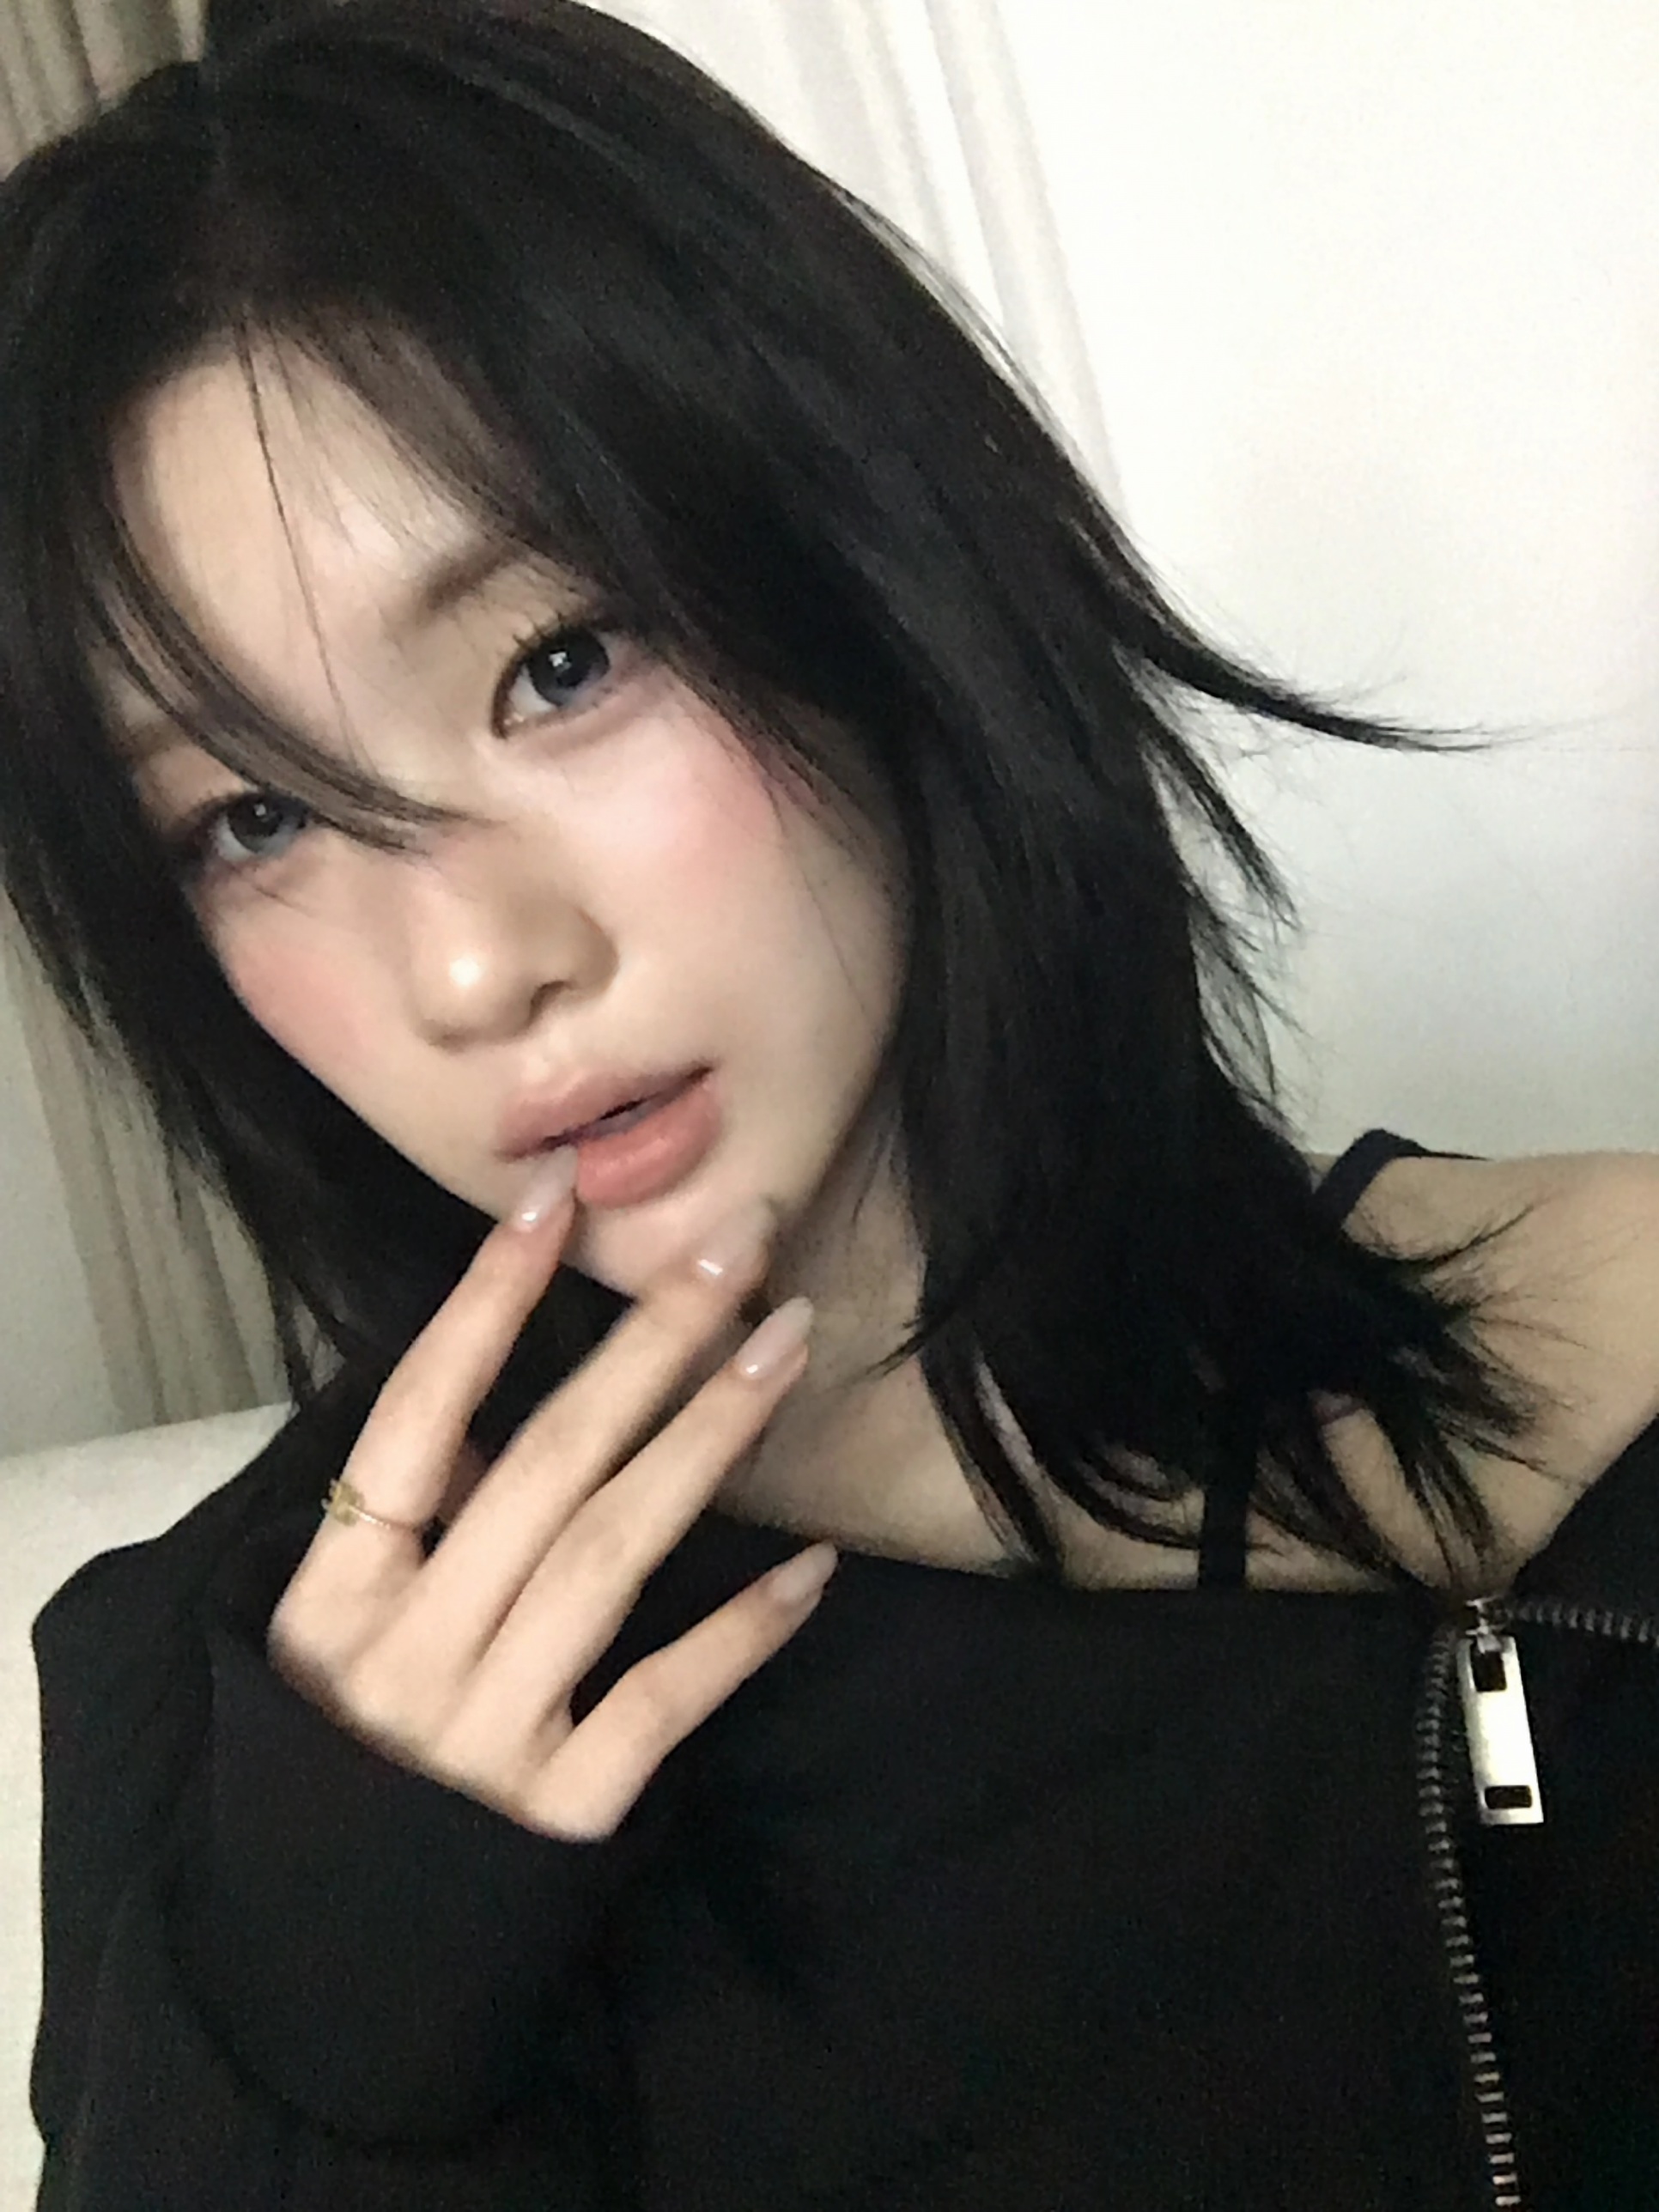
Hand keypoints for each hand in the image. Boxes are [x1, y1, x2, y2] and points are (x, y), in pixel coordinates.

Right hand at [267, 1155, 834, 1838]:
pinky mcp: (563, 1813)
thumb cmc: (342, 1768)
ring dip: (708, 1439)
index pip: (414, 1418)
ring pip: (612, 1554)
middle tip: (740, 1244)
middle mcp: (407, 1650)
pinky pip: (664, 1699)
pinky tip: (812, 1566)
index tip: (556, 1201)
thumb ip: (405, 1526)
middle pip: (545, 1464)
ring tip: (786, 1344)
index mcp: (335, 1594)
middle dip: (648, 1343)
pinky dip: (739, 1633)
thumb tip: (494, 1402)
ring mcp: (486, 1731)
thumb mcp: (333, 1639)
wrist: (336, 1970)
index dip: (486, 1305)